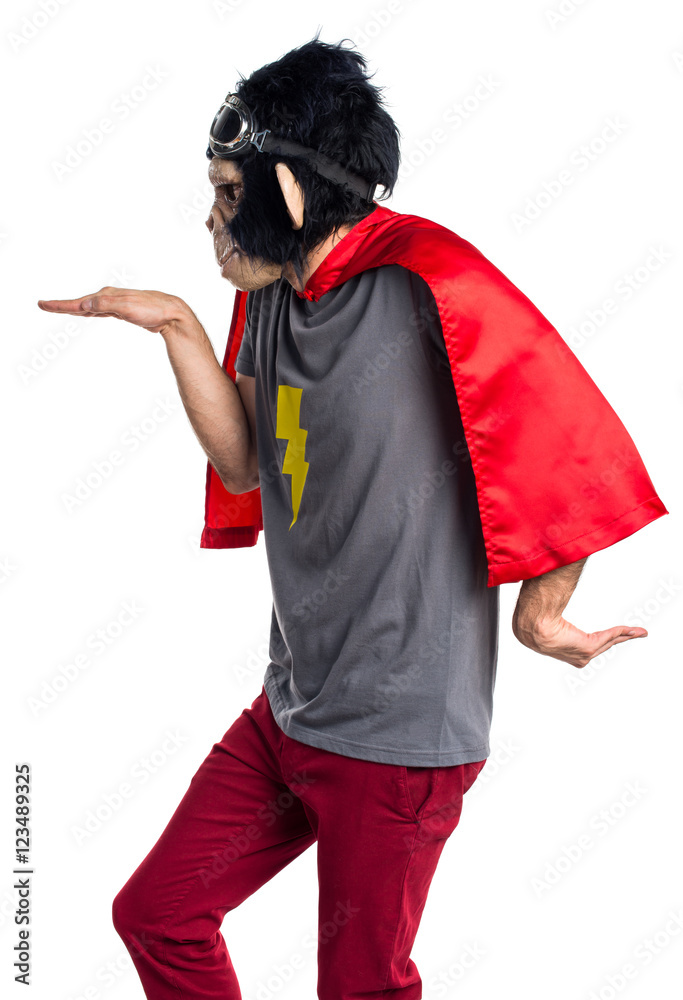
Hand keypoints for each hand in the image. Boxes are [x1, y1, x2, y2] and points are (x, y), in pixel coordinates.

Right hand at [37, 287, 192, 335]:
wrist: (172, 312)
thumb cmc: (152, 310)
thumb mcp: (128, 308)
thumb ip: (106, 305)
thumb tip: (85, 303)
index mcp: (107, 296)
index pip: (79, 303)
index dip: (61, 305)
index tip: (43, 304)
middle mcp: (109, 298)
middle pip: (80, 303)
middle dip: (63, 305)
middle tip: (44, 305)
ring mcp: (116, 304)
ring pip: (90, 306)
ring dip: (75, 308)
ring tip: (59, 308)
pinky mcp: (123, 311)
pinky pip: (100, 310)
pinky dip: (90, 311)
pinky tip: (88, 311)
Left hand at [512, 615, 647, 667]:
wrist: (533, 627)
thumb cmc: (535, 621)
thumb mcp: (550, 620)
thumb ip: (556, 615)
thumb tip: (547, 601)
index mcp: (569, 651)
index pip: (593, 643)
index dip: (608, 637)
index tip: (618, 633)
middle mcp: (578, 657)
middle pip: (605, 643)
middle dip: (622, 636)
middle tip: (640, 632)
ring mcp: (584, 655)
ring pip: (609, 640)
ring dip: (626, 634)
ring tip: (641, 632)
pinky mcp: (588, 648)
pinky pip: (609, 637)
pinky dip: (621, 632)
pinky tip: (634, 630)